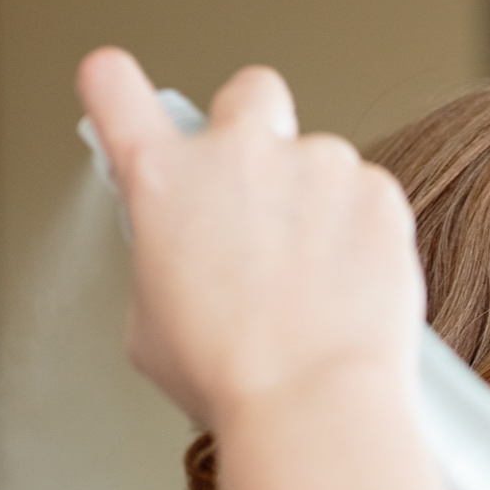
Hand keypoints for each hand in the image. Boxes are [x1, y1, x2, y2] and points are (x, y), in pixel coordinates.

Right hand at [76, 47, 426, 427]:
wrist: (311, 404)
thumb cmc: (228, 378)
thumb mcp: (150, 326)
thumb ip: (164, 264)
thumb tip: (188, 259)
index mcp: (164, 182)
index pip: (117, 94)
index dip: (114, 89)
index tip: (114, 85)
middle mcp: (238, 154)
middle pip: (247, 93)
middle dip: (251, 130)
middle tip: (256, 193)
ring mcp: (315, 164)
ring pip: (316, 162)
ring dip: (311, 204)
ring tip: (309, 284)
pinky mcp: (376, 189)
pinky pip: (364, 199)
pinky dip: (358, 236)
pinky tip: (345, 290)